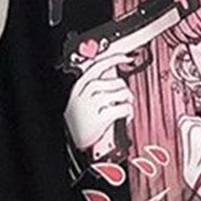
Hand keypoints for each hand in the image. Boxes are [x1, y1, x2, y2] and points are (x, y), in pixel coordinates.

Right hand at [64, 43, 134, 157]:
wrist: (71, 143)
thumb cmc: (76, 122)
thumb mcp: (79, 99)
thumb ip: (93, 85)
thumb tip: (111, 72)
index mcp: (80, 86)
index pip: (98, 65)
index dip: (115, 58)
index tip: (127, 57)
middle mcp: (87, 93)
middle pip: (116, 81)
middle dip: (125, 90)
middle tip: (124, 99)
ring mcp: (94, 105)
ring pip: (123, 93)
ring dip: (128, 101)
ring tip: (123, 110)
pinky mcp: (102, 118)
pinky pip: (125, 108)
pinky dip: (129, 113)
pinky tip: (124, 118)